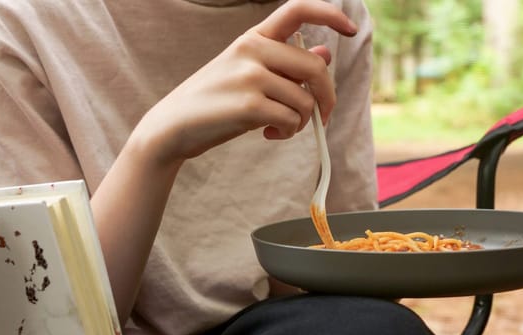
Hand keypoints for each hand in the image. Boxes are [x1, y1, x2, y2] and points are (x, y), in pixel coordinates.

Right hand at [130, 0, 357, 165]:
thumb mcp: (249, 73)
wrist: (173, 127)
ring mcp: (250, 76)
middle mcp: (252, 49)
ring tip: (281, 128)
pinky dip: (287, 133)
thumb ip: (286, 63)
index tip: (350, 29)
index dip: (329, 14)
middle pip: (316, 67)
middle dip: (327, 97)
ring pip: (305, 100)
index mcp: (253, 37)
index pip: (297, 9)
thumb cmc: (215, 100)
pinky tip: (269, 134)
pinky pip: (291, 120)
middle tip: (322, 116)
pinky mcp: (248, 105)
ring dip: (301, 122)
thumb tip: (326, 53)